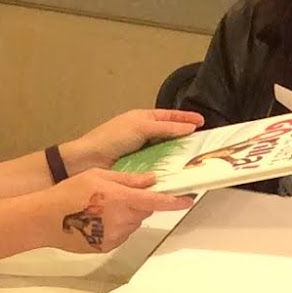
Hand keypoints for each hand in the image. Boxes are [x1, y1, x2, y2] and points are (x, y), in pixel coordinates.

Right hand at [48, 169, 193, 253]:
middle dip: (138, 203)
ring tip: (101, 208)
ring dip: (126, 216)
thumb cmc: (68, 193)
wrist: (46, 219)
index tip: (188, 199)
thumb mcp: (98, 176)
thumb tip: (150, 180)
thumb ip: (127, 179)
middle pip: (144, 212)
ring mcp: (115, 236)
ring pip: (132, 224)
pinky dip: (115, 227)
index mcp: (122, 199)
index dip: (175, 201)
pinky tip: (96, 221)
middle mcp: (123, 220)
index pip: (157, 202)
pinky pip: (120, 235)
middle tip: (117, 195)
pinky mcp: (107, 246)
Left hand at [62, 108, 203, 172]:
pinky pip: (157, 168)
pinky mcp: (139, 169)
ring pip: (165, 154)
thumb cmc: (110, 138)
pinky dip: (167, 171)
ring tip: (194, 161)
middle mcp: (144, 135)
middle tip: (202, 145)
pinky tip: (178, 175)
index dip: (186, 119)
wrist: (89, 160)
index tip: (202, 122)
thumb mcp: (140, 127)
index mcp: (143, 120)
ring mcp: (141, 152)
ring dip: (178, 158)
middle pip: (170, 136)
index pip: (169, 117)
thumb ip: (165, 127)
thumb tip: (188, 128)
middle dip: (185, 140)